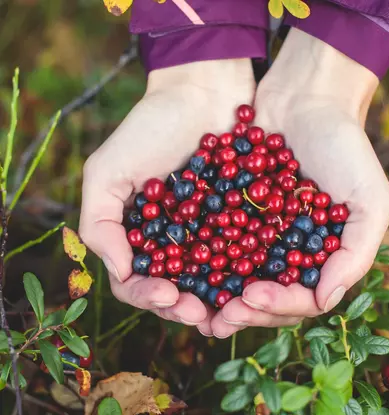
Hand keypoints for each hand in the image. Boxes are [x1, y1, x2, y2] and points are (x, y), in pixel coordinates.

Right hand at [79, 59, 254, 335]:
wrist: (203, 93)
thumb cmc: (150, 127)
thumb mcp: (107, 171)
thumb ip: (99, 223)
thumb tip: (120, 273)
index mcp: (139, 237)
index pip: (137, 282)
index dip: (148, 296)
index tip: (166, 294)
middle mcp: (172, 243)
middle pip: (176, 291)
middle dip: (186, 308)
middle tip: (200, 314)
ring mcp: (207, 235)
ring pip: (211, 283)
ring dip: (217, 303)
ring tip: (228, 313)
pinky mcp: (241, 223)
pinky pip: (243, 257)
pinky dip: (246, 276)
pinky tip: (255, 287)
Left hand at [211, 30, 388, 336]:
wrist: (304, 99)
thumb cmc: (344, 147)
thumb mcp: (370, 199)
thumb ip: (356, 252)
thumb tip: (327, 301)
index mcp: (321, 256)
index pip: (302, 298)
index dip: (279, 306)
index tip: (253, 296)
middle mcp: (289, 252)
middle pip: (266, 296)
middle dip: (244, 309)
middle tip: (221, 314)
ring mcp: (259, 235)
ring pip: (237, 278)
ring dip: (218, 297)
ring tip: (196, 305)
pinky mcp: (232, 214)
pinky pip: (216, 243)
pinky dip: (201, 260)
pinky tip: (182, 269)